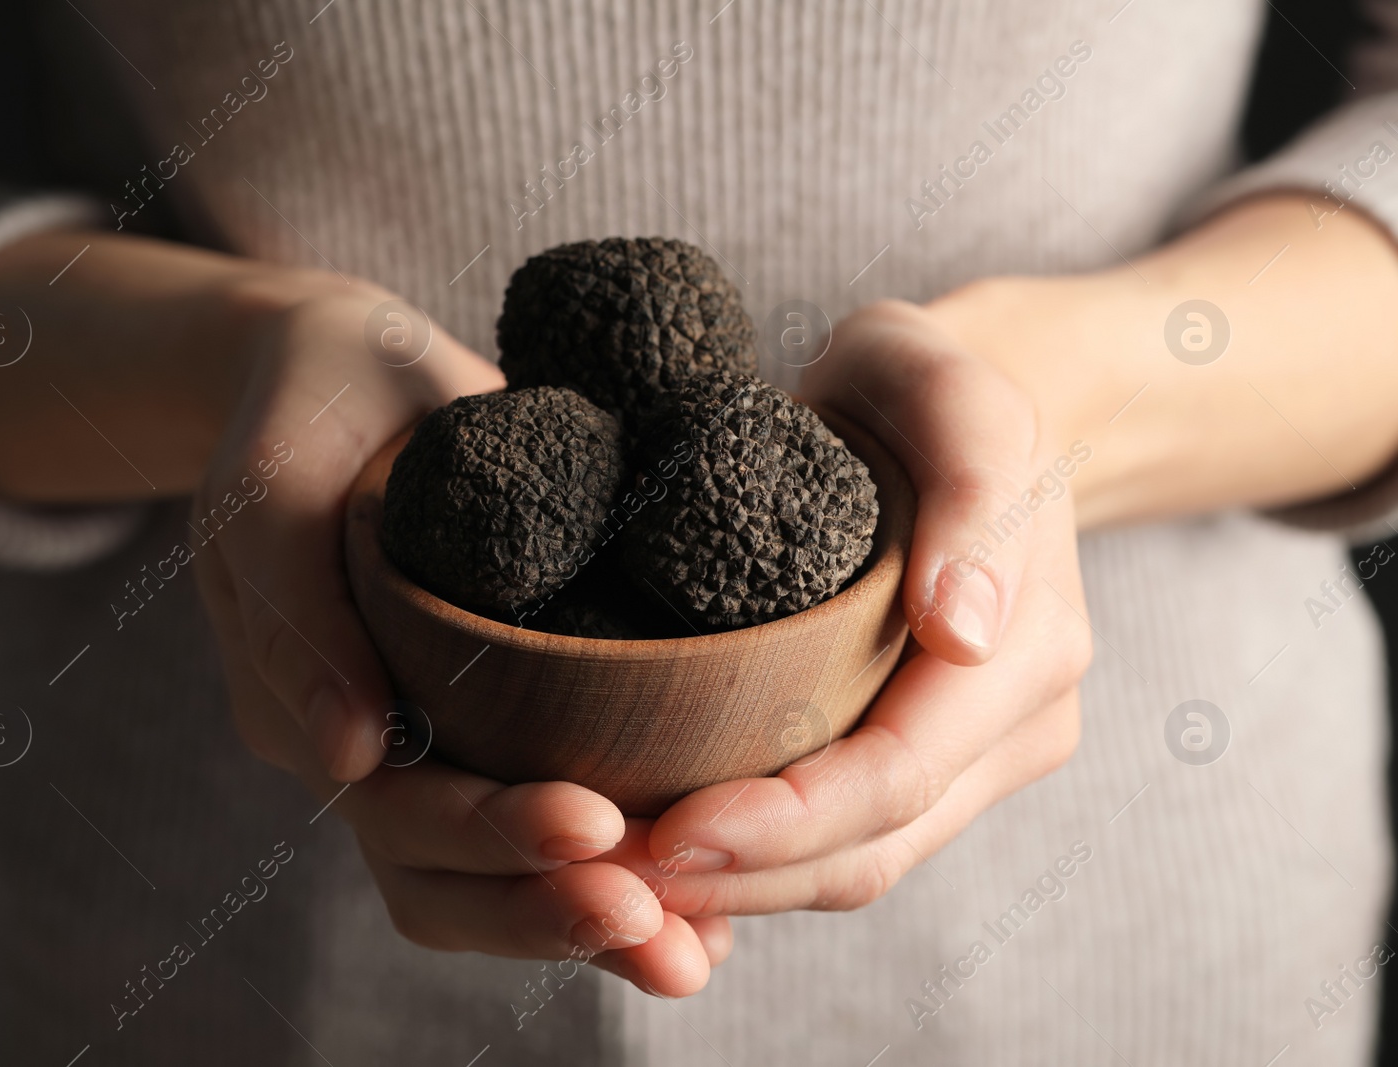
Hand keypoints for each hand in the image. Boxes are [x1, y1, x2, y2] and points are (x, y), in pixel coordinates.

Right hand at [189, 276, 727, 992]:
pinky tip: (697, 913)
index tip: (592, 824)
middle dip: (545, 908)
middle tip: (656, 916)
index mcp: (301, 704)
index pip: (390, 813)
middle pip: (441, 875)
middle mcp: (365, 745)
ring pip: (487, 879)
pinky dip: (606, 875)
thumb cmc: (311, 407)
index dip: (487, 835)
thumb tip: (345, 758)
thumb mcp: (280, 481)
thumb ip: (298, 610)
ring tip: (690, 951)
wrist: (345, 373)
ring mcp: (427, 740)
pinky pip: (531, 825)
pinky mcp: (488, 717)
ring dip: (582, 922)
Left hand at [597, 298, 1090, 917]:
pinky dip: (758, 865)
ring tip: (624, 883)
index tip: (667, 834)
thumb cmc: (928, 387)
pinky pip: (842, 842)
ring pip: (855, 866)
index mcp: (1028, 649)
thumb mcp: (944, 387)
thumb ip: (974, 485)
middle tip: (612, 879)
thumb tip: (965, 634)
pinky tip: (670, 856)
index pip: (896, 777)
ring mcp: (973, 755)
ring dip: (741, 890)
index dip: (783, 825)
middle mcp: (1015, 725)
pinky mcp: (923, 761)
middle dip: (743, 879)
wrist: (946, 413)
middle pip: (870, 848)